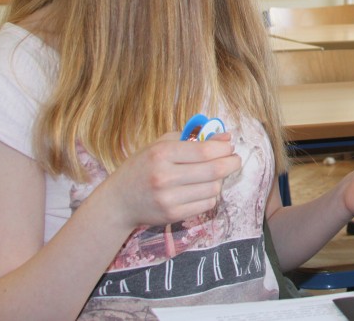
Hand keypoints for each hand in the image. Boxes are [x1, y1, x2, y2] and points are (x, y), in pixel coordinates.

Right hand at [102, 132, 240, 230]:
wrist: (118, 202)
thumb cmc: (143, 167)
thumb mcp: (161, 145)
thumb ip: (193, 139)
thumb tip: (226, 138)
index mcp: (162, 153)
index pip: (205, 151)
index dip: (224, 148)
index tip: (229, 146)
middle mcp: (164, 176)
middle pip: (214, 170)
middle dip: (232, 163)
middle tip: (235, 160)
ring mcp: (168, 199)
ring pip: (213, 188)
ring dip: (219, 180)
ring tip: (211, 175)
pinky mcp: (172, 215)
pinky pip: (207, 204)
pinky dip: (210, 195)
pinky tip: (201, 189)